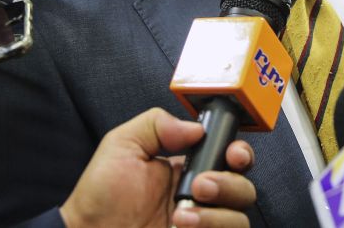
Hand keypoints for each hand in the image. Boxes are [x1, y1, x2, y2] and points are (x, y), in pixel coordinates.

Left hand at [60, 108, 255, 227]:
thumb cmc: (100, 198)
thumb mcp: (122, 146)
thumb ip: (156, 125)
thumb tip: (196, 129)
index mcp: (187, 168)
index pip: (229, 156)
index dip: (240, 152)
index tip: (233, 153)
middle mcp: (200, 197)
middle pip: (243, 186)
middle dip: (229, 182)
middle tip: (199, 185)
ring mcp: (201, 224)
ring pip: (240, 218)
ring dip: (217, 214)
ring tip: (180, 215)